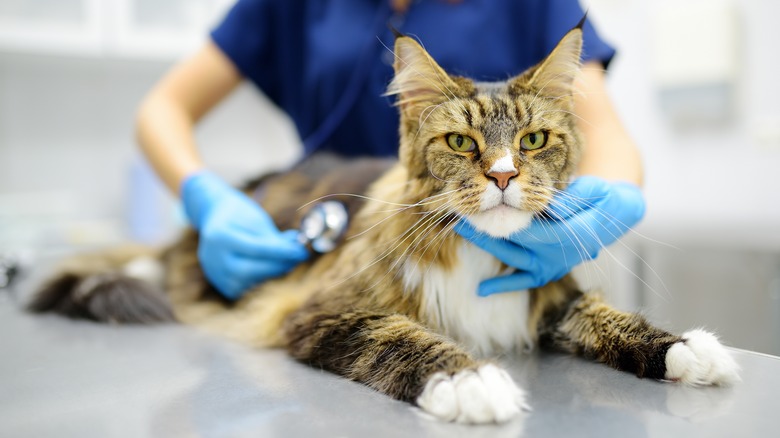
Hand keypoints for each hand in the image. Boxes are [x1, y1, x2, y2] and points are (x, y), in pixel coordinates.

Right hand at [181, 171, 309, 298]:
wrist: (215, 216)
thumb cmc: (240, 215)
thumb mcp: (257, 220)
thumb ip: (275, 238)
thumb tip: (298, 251)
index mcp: (220, 236)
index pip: (257, 249)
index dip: (283, 253)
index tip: (302, 252)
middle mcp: (212, 257)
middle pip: (250, 270)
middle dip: (278, 266)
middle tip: (297, 259)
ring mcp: (213, 272)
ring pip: (248, 283)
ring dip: (271, 274)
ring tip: (284, 262)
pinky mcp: (218, 282)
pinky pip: (244, 289)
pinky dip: (259, 281)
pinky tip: (267, 269)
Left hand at [454, 176, 644, 294]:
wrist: (614, 218)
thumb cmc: (601, 198)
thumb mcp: (595, 190)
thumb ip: (574, 198)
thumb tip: (549, 206)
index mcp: (570, 235)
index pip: (531, 229)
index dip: (505, 219)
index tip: (483, 207)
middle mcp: (559, 255)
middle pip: (516, 243)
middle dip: (486, 231)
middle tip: (461, 218)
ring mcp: (553, 266)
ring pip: (514, 258)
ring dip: (487, 246)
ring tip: (463, 231)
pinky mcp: (548, 271)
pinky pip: (523, 281)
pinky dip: (502, 285)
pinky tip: (480, 290)